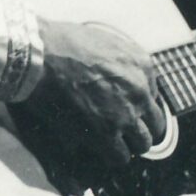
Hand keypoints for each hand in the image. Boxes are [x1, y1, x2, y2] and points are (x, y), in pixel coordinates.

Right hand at [21, 18, 165, 168]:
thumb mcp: (104, 39)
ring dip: (128, 144)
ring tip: (111, 142)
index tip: (124, 107)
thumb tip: (119, 74)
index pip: (153, 94)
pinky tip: (99, 149)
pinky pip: (120, 157)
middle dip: (140, 127)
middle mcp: (140, 91)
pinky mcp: (105, 134)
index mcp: (141, 65)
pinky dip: (111, 156)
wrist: (40, 55)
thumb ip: (121, 59)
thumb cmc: (63, 43)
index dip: (137, 103)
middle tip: (122, 129)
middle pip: (155, 123)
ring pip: (142, 144)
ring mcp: (125, 114)